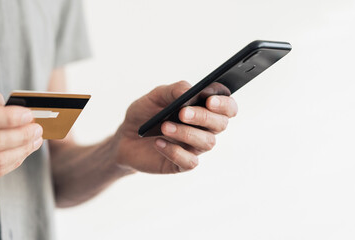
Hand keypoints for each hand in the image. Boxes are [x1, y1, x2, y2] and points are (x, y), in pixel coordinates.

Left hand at [114, 81, 237, 173]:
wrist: (126, 137)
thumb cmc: (146, 113)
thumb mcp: (156, 96)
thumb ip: (174, 90)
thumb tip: (190, 90)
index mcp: (204, 108)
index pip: (228, 107)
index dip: (224, 104)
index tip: (210, 99)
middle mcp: (205, 129)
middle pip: (221, 124)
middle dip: (204, 117)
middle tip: (183, 113)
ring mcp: (195, 147)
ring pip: (207, 143)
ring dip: (186, 133)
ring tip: (164, 126)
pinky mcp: (182, 164)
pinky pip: (189, 161)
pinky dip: (174, 151)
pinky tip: (158, 142)